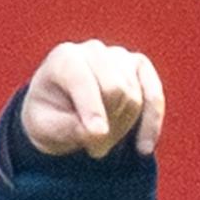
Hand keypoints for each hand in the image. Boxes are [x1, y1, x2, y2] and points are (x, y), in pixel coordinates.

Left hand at [19, 40, 166, 159]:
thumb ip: (67, 128)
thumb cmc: (49, 117)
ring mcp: (119, 56)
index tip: (96, 135)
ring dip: (120, 130)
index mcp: (64, 58)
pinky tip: (144, 148)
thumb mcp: (45, 128)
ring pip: (134, 98)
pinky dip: (152, 124)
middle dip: (107, 126)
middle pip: (115, 90)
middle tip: (92, 149)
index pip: (84, 81)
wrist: (61, 110)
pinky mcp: (140, 67)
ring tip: (101, 141)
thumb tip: (98, 133)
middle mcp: (93, 51)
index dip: (92, 109)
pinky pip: (154, 96)